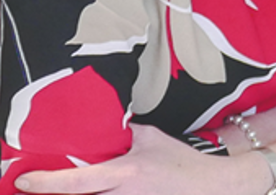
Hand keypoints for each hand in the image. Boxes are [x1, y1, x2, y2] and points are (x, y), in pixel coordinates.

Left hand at [14, 124, 268, 194]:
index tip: (24, 180)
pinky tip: (103, 189)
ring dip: (84, 192)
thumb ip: (127, 133)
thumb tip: (106, 126)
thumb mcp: (154, 140)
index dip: (48, 182)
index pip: (78, 180)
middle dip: (57, 190)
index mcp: (126, 174)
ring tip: (73, 184)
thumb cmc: (182, 164)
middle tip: (33, 186)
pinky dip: (100, 194)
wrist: (211, 188)